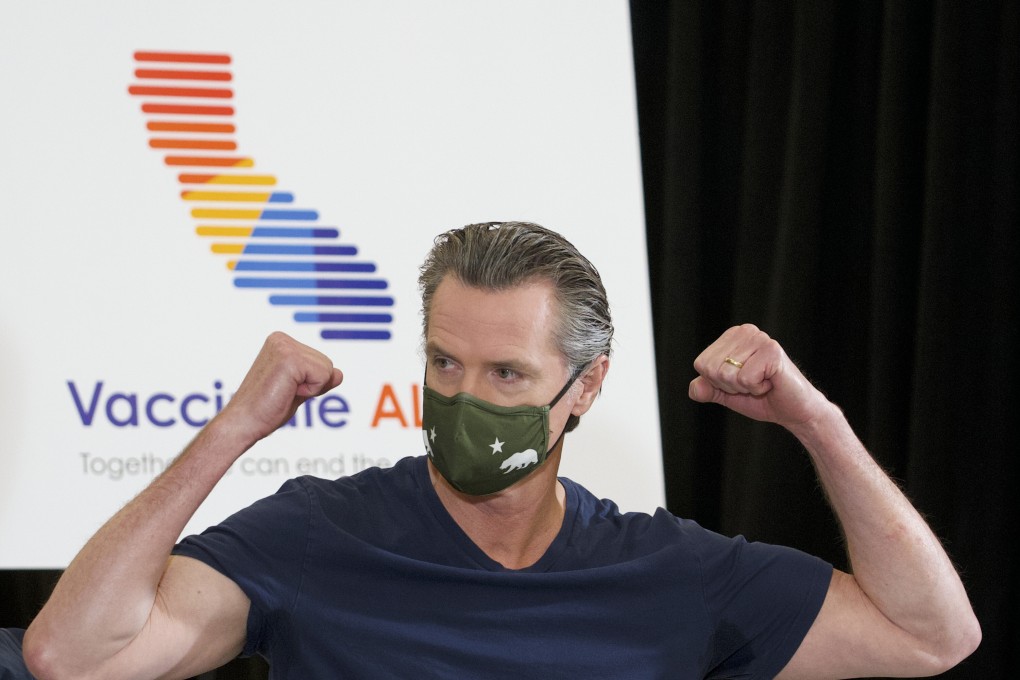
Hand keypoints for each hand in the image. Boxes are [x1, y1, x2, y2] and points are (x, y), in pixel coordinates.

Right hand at [220, 331, 343, 443]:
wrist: (243, 423)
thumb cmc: (265, 409)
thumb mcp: (298, 390)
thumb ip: (317, 379)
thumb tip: (339, 374)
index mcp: (281, 342)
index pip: (320, 361)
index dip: (310, 383)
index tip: (284, 389)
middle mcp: (282, 339)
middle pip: (327, 363)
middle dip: (312, 385)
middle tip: (283, 393)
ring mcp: (284, 346)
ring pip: (327, 369)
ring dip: (310, 389)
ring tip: (283, 392)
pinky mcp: (289, 358)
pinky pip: (323, 376)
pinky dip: (310, 391)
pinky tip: (286, 392)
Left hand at [688, 324, 829, 429]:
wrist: (793, 411)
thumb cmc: (762, 398)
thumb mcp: (726, 394)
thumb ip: (707, 389)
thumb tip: (694, 388)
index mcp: (732, 336)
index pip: (701, 364)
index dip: (717, 382)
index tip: (740, 382)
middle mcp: (745, 331)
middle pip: (712, 369)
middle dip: (730, 386)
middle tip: (753, 383)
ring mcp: (760, 339)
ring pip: (727, 374)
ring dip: (745, 387)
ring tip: (762, 382)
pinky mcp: (772, 351)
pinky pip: (745, 378)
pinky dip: (757, 389)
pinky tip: (771, 382)